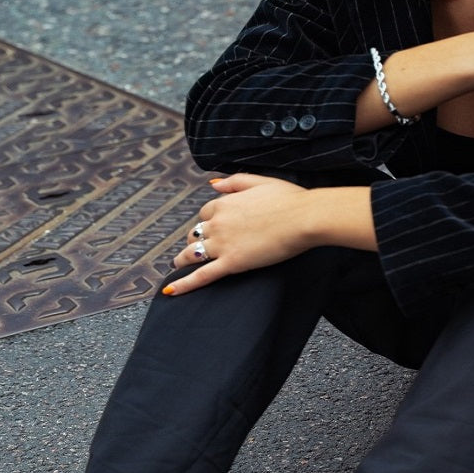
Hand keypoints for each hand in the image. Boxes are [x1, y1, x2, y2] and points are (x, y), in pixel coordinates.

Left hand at [164, 174, 313, 295]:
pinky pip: (202, 276)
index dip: (208, 221)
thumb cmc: (289, 199)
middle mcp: (218, 223)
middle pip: (196, 233)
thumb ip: (234, 181)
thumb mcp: (260, 181)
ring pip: (193, 253)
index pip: (206, 213)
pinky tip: (170, 291)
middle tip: (196, 248)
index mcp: (224, 203)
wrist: (303, 218)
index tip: (212, 227)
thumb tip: (213, 184)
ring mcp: (222, 244)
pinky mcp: (232, 263)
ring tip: (178, 266)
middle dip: (195, 240)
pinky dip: (184, 284)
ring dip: (183, 259)